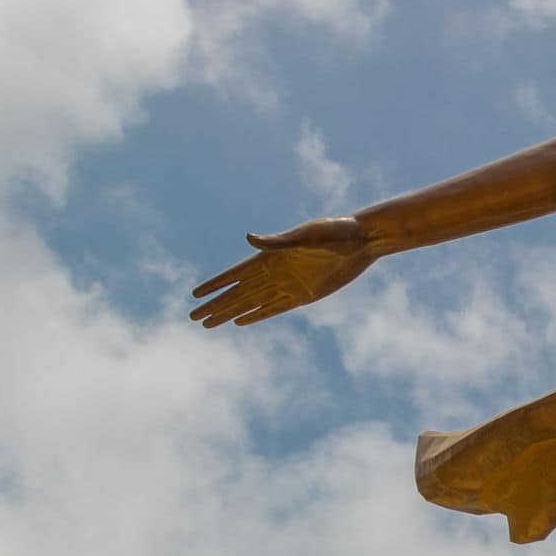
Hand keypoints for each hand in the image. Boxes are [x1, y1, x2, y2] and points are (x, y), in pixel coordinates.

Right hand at [189, 217, 375, 327]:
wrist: (362, 240)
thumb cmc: (335, 231)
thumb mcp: (307, 235)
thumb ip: (278, 242)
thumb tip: (249, 238)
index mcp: (270, 256)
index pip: (234, 275)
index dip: (215, 285)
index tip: (195, 295)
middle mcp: (274, 272)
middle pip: (238, 294)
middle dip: (215, 306)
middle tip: (193, 318)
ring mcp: (288, 285)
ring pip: (251, 304)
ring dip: (230, 313)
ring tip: (209, 324)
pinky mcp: (304, 295)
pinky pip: (274, 309)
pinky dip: (257, 316)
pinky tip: (240, 321)